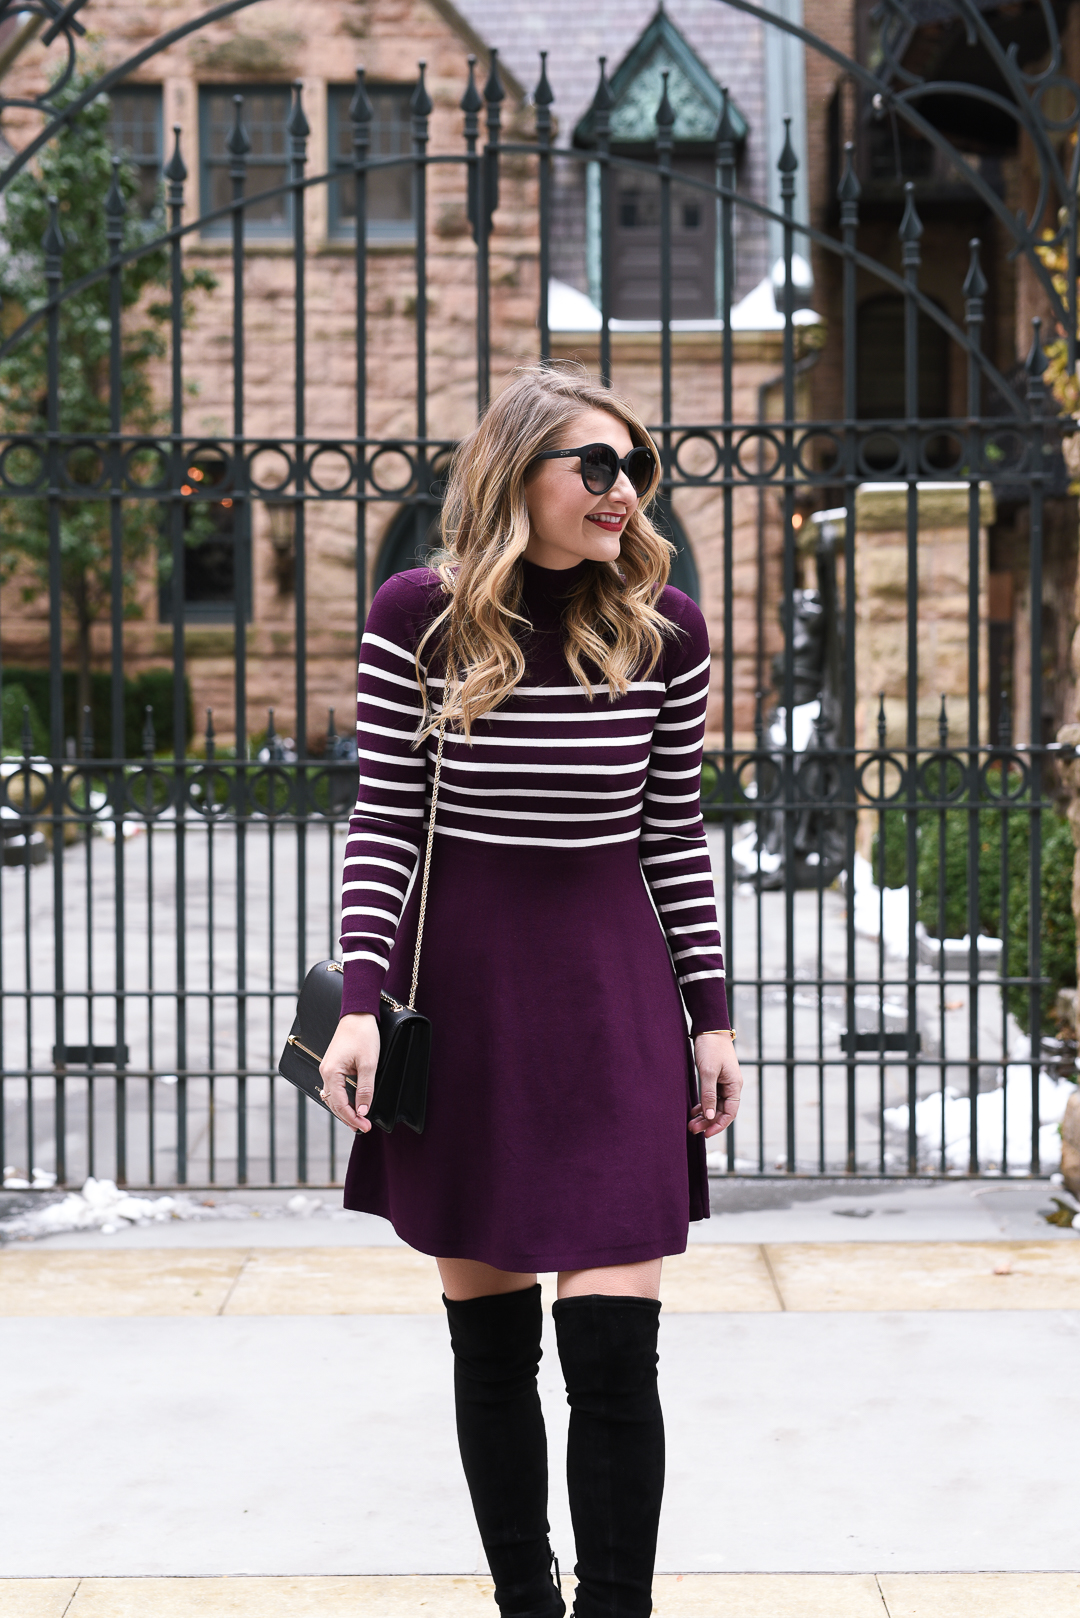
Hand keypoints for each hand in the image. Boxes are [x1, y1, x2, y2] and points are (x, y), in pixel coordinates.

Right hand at [318, 1012, 379, 1132]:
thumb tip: (363, 1111)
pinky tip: (353, 1106)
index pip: (340, 1104)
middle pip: (334, 1104)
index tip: (365, 1127)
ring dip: (345, 1111)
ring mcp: (327, 1069)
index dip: (352, 1118)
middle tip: (364, 1128)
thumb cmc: (363, 1035)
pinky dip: (343, 1100)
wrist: (358, 1015)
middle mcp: (325, 1072)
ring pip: (333, 1098)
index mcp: (331, 1072)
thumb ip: (365, 1089)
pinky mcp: (332, 1066)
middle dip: (348, 1118)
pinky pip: (336, 1089)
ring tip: (358, 1121)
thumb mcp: (369, 1064)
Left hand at [688, 1031, 741, 1138]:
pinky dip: (703, 1105)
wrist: (709, 1028)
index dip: (718, 1125)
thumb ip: (709, 1094)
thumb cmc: (710, 1048)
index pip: (730, 1113)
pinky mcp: (715, 1078)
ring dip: (704, 1115)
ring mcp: (723, 1083)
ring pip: (715, 1105)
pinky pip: (711, 1097)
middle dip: (708, 1122)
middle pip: (721, 1111)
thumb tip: (709, 1117)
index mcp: (734, 1085)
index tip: (706, 1134)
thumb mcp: (708, 1071)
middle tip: (692, 1130)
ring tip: (691, 1124)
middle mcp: (731, 1086)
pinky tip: (693, 1111)